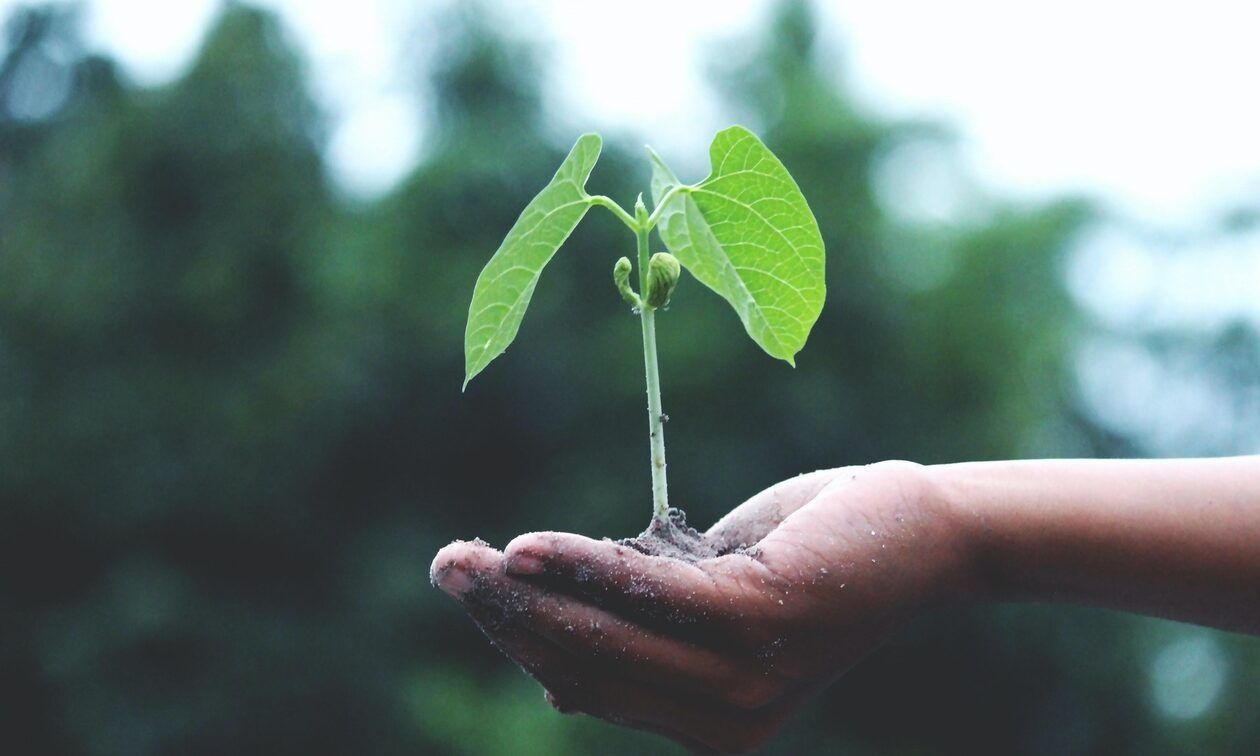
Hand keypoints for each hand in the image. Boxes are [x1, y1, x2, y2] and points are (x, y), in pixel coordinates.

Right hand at [430, 461, 971, 753]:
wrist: (921, 533)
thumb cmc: (810, 556)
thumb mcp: (713, 599)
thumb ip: (644, 632)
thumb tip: (553, 678)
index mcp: (707, 723)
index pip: (589, 684)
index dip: (521, 639)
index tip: (472, 588)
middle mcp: (723, 722)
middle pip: (584, 666)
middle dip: (505, 617)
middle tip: (445, 566)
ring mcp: (743, 680)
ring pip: (604, 636)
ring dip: (525, 594)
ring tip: (465, 558)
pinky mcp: (759, 623)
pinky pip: (647, 593)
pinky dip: (583, 567)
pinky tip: (528, 548)